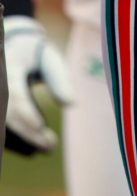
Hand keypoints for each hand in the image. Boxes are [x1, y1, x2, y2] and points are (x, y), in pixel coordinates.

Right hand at [4, 17, 73, 154]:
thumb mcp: (50, 58)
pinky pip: (5, 123)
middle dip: (28, 132)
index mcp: (9, 67)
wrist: (13, 47)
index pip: (15, 94)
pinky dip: (18, 136)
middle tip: (51, 146)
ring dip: (22, 138)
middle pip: (8, 113)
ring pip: (4, 122)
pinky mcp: (0, 107)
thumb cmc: (35, 54)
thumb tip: (70, 103)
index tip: (41, 127)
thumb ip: (59, 78)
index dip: (26, 112)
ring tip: (47, 148)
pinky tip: (34, 147)